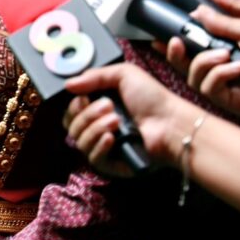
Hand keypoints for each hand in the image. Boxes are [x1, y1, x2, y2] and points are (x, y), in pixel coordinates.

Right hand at [64, 64, 179, 174]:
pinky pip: (93, 158)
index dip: (74, 106)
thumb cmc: (153, 99)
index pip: (71, 112)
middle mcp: (98, 128)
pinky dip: (99, 146)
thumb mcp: (123, 75)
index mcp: (98, 109)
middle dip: (86, 115)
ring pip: (80, 141)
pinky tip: (112, 138)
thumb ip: (94, 76)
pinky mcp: (112, 164)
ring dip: (95, 128)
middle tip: (108, 106)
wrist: (172, 123)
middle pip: (71, 126)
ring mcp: (104, 147)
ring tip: (117, 120)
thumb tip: (67, 84)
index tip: (84, 98)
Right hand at [160, 0, 239, 115]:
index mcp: (236, 43)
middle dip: (175, 51)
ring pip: (193, 76)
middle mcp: (229, 63)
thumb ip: (227, 19)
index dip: (180, 32)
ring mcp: (230, 83)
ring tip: (223, 56)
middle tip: (172, 41)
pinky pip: (208, 88)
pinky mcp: (232, 100)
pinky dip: (217, 76)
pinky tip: (237, 70)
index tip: (164, 26)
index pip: (201, 37)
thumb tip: (199, 10)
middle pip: (188, 60)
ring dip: (201, 62)